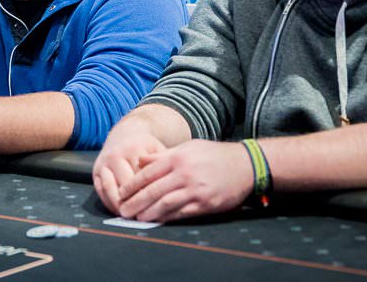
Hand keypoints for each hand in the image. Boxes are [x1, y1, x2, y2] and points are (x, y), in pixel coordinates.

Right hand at [93, 119, 167, 213]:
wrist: (125, 133)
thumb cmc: (146, 146)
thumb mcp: (157, 150)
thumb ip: (163, 167)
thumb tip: (173, 188)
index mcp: (134, 149)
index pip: (142, 178)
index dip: (150, 195)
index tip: (158, 208)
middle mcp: (116, 155)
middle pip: (125, 186)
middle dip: (135, 203)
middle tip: (145, 218)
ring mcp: (104, 163)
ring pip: (110, 190)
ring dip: (119, 206)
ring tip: (131, 217)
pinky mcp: (95, 170)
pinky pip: (101, 191)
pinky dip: (109, 203)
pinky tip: (119, 211)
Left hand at [115, 140, 252, 222]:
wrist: (245, 165)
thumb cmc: (214, 154)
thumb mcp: (188, 147)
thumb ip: (163, 155)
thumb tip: (140, 160)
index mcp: (178, 157)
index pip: (148, 173)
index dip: (132, 185)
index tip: (121, 193)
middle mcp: (185, 173)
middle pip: (153, 191)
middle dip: (135, 202)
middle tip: (123, 210)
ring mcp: (196, 190)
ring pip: (165, 204)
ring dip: (148, 213)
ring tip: (137, 218)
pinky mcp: (205, 204)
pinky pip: (182, 213)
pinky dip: (167, 218)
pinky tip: (158, 220)